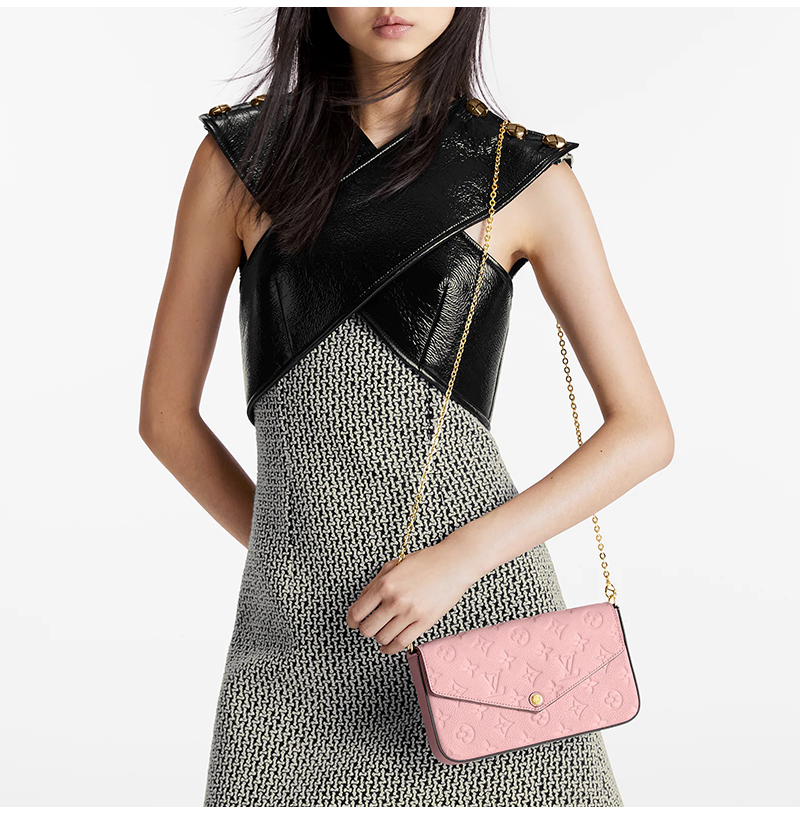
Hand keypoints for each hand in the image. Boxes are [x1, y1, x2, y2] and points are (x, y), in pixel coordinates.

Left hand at [346, 526, 485, 654]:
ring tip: (382, 632)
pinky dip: (391, 648)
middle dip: (365, 629)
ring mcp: (410, 613)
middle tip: (368, 626)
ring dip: (379, 637)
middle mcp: (395, 600)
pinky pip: (402, 643)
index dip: (352, 620)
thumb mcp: (394, 566)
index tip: (354, 622)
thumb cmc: (424, 562)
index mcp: (385, 585)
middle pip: (368, 629)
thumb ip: (374, 584)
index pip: (357, 612)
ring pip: (383, 638)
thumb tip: (361, 603)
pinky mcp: (424, 622)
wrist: (453, 564)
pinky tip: (388, 645)